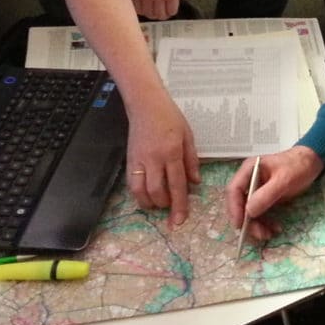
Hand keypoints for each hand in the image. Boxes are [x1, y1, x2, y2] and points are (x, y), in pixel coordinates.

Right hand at [124, 88, 200, 225]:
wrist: (146, 104)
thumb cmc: (170, 117)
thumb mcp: (188, 136)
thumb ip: (192, 161)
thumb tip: (195, 182)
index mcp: (172, 152)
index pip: (177, 184)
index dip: (179, 205)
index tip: (180, 220)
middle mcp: (154, 158)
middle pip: (157, 191)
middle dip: (164, 206)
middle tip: (171, 209)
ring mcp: (139, 160)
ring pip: (140, 191)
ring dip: (149, 203)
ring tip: (158, 204)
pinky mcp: (128, 159)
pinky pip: (131, 183)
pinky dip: (138, 194)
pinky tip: (146, 195)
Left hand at [128, 0, 193, 19]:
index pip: (137, 10)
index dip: (144, 9)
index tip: (149, 6)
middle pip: (149, 14)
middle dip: (154, 12)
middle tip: (159, 6)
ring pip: (160, 15)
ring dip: (164, 12)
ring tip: (166, 5)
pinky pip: (171, 11)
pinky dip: (173, 9)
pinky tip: (173, 2)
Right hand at [226, 145, 324, 242]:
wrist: (312, 162)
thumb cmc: (298, 166)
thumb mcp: (284, 179)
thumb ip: (266, 194)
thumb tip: (249, 211)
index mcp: (249, 170)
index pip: (234, 190)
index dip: (234, 208)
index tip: (240, 224)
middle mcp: (249, 180)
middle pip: (239, 204)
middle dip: (247, 221)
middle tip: (259, 234)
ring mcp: (256, 190)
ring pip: (249, 212)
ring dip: (256, 225)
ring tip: (269, 234)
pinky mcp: (264, 198)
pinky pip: (260, 214)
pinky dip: (264, 223)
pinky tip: (274, 228)